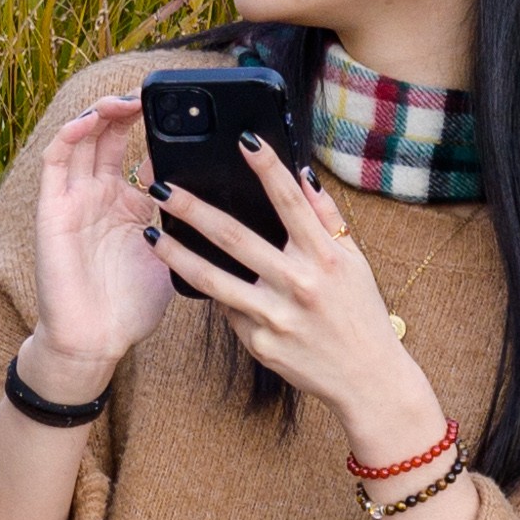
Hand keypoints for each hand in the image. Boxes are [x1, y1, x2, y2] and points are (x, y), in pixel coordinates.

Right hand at [16, 99, 178, 402]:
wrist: (95, 342)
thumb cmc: (132, 307)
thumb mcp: (173, 253)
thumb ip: (188, 220)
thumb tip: (229, 193)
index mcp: (127, 204)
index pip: (141, 150)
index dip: (158, 124)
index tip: (189, 108)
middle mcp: (97, 195)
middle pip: (109, 134)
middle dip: (131, 108)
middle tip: (156, 92)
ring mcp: (72, 199)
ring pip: (81, 138)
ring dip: (102, 112)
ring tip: (127, 98)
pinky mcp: (51, 209)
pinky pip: (55, 160)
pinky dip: (71, 133)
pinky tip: (93, 118)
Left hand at [153, 154, 452, 469]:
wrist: (368, 380)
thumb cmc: (360, 314)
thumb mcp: (354, 263)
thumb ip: (326, 219)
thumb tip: (303, 174)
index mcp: (325, 257)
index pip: (292, 202)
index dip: (268, 168)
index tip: (244, 139)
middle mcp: (299, 284)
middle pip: (235, 237)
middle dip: (194, 208)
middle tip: (160, 186)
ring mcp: (276, 316)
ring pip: (213, 280)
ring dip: (176, 255)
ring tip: (150, 235)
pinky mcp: (260, 343)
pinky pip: (230, 313)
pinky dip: (219, 297)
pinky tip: (205, 286)